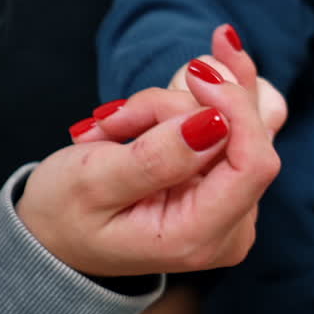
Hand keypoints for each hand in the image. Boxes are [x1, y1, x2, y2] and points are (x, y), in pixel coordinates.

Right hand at [18, 30, 281, 276]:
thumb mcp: (92, 183)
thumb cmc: (65, 214)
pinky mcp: (228, 176)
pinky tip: (183, 79)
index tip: (194, 76)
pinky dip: (200, 96)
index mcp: (201, 236)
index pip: (255, 164)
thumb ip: (156, 157)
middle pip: (244, 133)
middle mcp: (233, 224)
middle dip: (181, 105)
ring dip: (179, 101)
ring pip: (238, 117)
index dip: (234, 108)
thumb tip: (216, 122)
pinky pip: (235, 119)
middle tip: (115, 118)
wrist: (58, 233)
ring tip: (119, 123)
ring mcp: (235, 201)